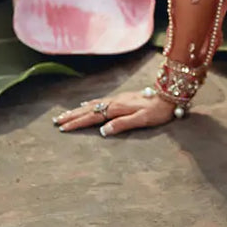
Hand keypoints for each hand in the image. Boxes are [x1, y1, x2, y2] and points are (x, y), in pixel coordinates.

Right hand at [52, 90, 176, 135]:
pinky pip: (100, 101)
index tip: (63, 128)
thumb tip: (103, 131)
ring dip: (78, 110)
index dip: (77, 123)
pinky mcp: (122, 98)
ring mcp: (118, 99)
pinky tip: (86, 104)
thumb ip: (122, 125)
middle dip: (72, 116)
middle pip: (89, 110)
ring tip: (65, 114)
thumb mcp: (142, 120)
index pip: (93, 117)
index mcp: (117, 109)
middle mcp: (115, 102)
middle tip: (56, 121)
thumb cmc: (158, 111)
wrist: (170, 95)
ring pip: (93, 104)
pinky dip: (89, 104)